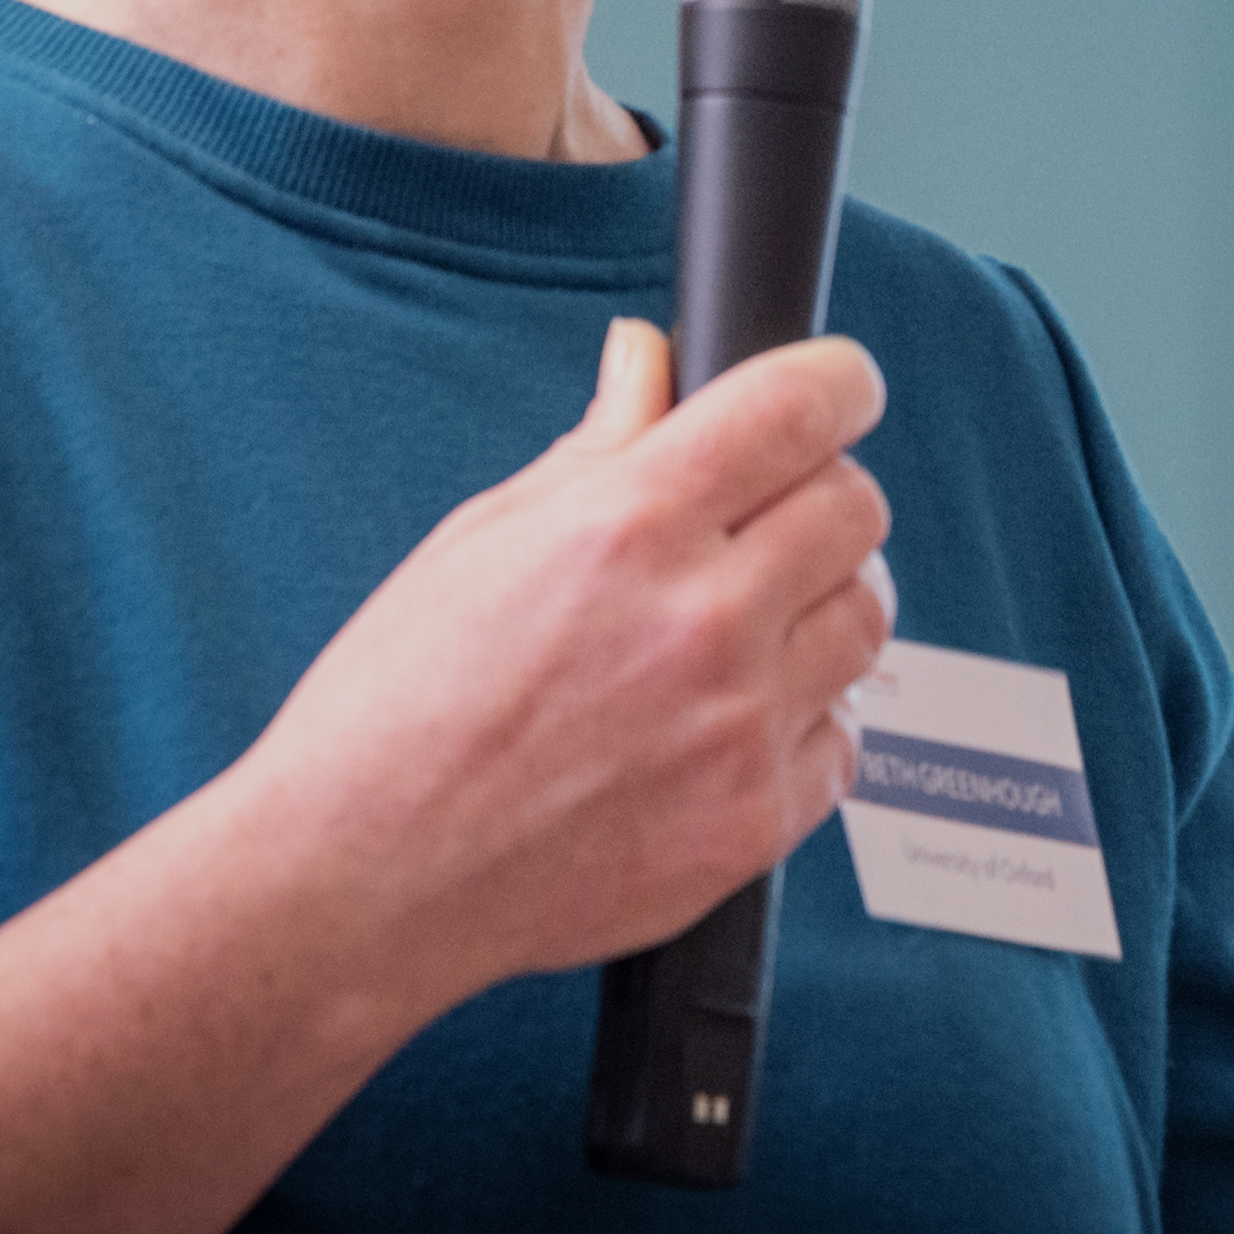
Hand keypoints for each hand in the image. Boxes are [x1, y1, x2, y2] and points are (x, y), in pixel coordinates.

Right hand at [238, 316, 898, 1006]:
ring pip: (867, 620)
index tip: (840, 386)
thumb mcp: (482, 539)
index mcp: (628, 524)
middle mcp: (700, 619)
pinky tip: (730, 723)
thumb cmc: (400, 705)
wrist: (365, 876)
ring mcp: (737, 728)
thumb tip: (651, 358)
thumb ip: (598, 443)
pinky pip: (843, 741)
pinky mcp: (751, 824)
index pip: (797, 408)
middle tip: (776, 520)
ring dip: (825, 605)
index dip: (838, 380)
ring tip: (754, 623)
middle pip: (857, 508)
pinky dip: (805, 724)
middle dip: (826, 493)